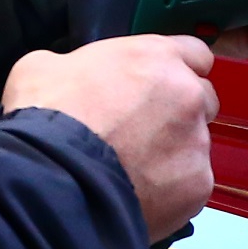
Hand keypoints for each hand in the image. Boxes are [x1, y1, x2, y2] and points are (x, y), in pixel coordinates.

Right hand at [2, 36, 215, 239]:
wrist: (53, 179)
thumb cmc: (47, 119)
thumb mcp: (44, 67)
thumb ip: (77, 64)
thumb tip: (73, 76)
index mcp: (156, 57)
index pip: (195, 54)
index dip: (178, 70)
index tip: (162, 86)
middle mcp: (187, 95)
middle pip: (203, 100)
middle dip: (180, 113)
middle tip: (143, 132)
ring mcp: (196, 142)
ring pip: (196, 146)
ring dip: (174, 154)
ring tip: (133, 170)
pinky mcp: (196, 185)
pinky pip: (190, 185)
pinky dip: (171, 191)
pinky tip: (139, 194)